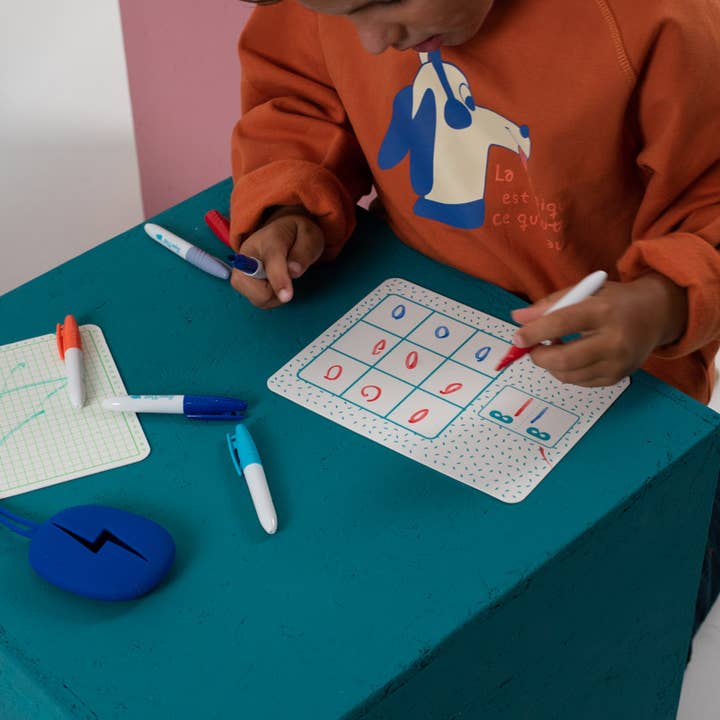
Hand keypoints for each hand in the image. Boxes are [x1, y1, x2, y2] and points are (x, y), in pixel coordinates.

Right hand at [230, 206, 323, 308]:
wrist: (280, 232)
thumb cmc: (296, 235)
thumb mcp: (309, 236)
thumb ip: (304, 252)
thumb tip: (293, 271)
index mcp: (269, 238)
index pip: (271, 261)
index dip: (279, 280)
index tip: (286, 296)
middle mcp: (248, 254)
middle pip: (251, 285)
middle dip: (274, 291)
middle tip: (288, 279)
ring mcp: (241, 269)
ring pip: (255, 298)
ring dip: (274, 296)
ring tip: (282, 279)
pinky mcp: (241, 282)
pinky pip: (257, 301)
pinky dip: (269, 299)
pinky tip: (274, 284)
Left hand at [510, 273, 687, 386]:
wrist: (657, 314)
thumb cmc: (614, 301)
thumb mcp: (584, 291)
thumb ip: (549, 304)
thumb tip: (518, 318)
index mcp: (604, 310)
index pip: (562, 323)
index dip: (534, 333)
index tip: (517, 338)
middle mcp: (615, 339)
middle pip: (565, 359)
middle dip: (539, 357)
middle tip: (531, 349)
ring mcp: (619, 362)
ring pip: (569, 375)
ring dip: (551, 365)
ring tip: (553, 349)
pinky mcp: (618, 377)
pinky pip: (580, 381)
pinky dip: (567, 372)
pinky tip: (571, 357)